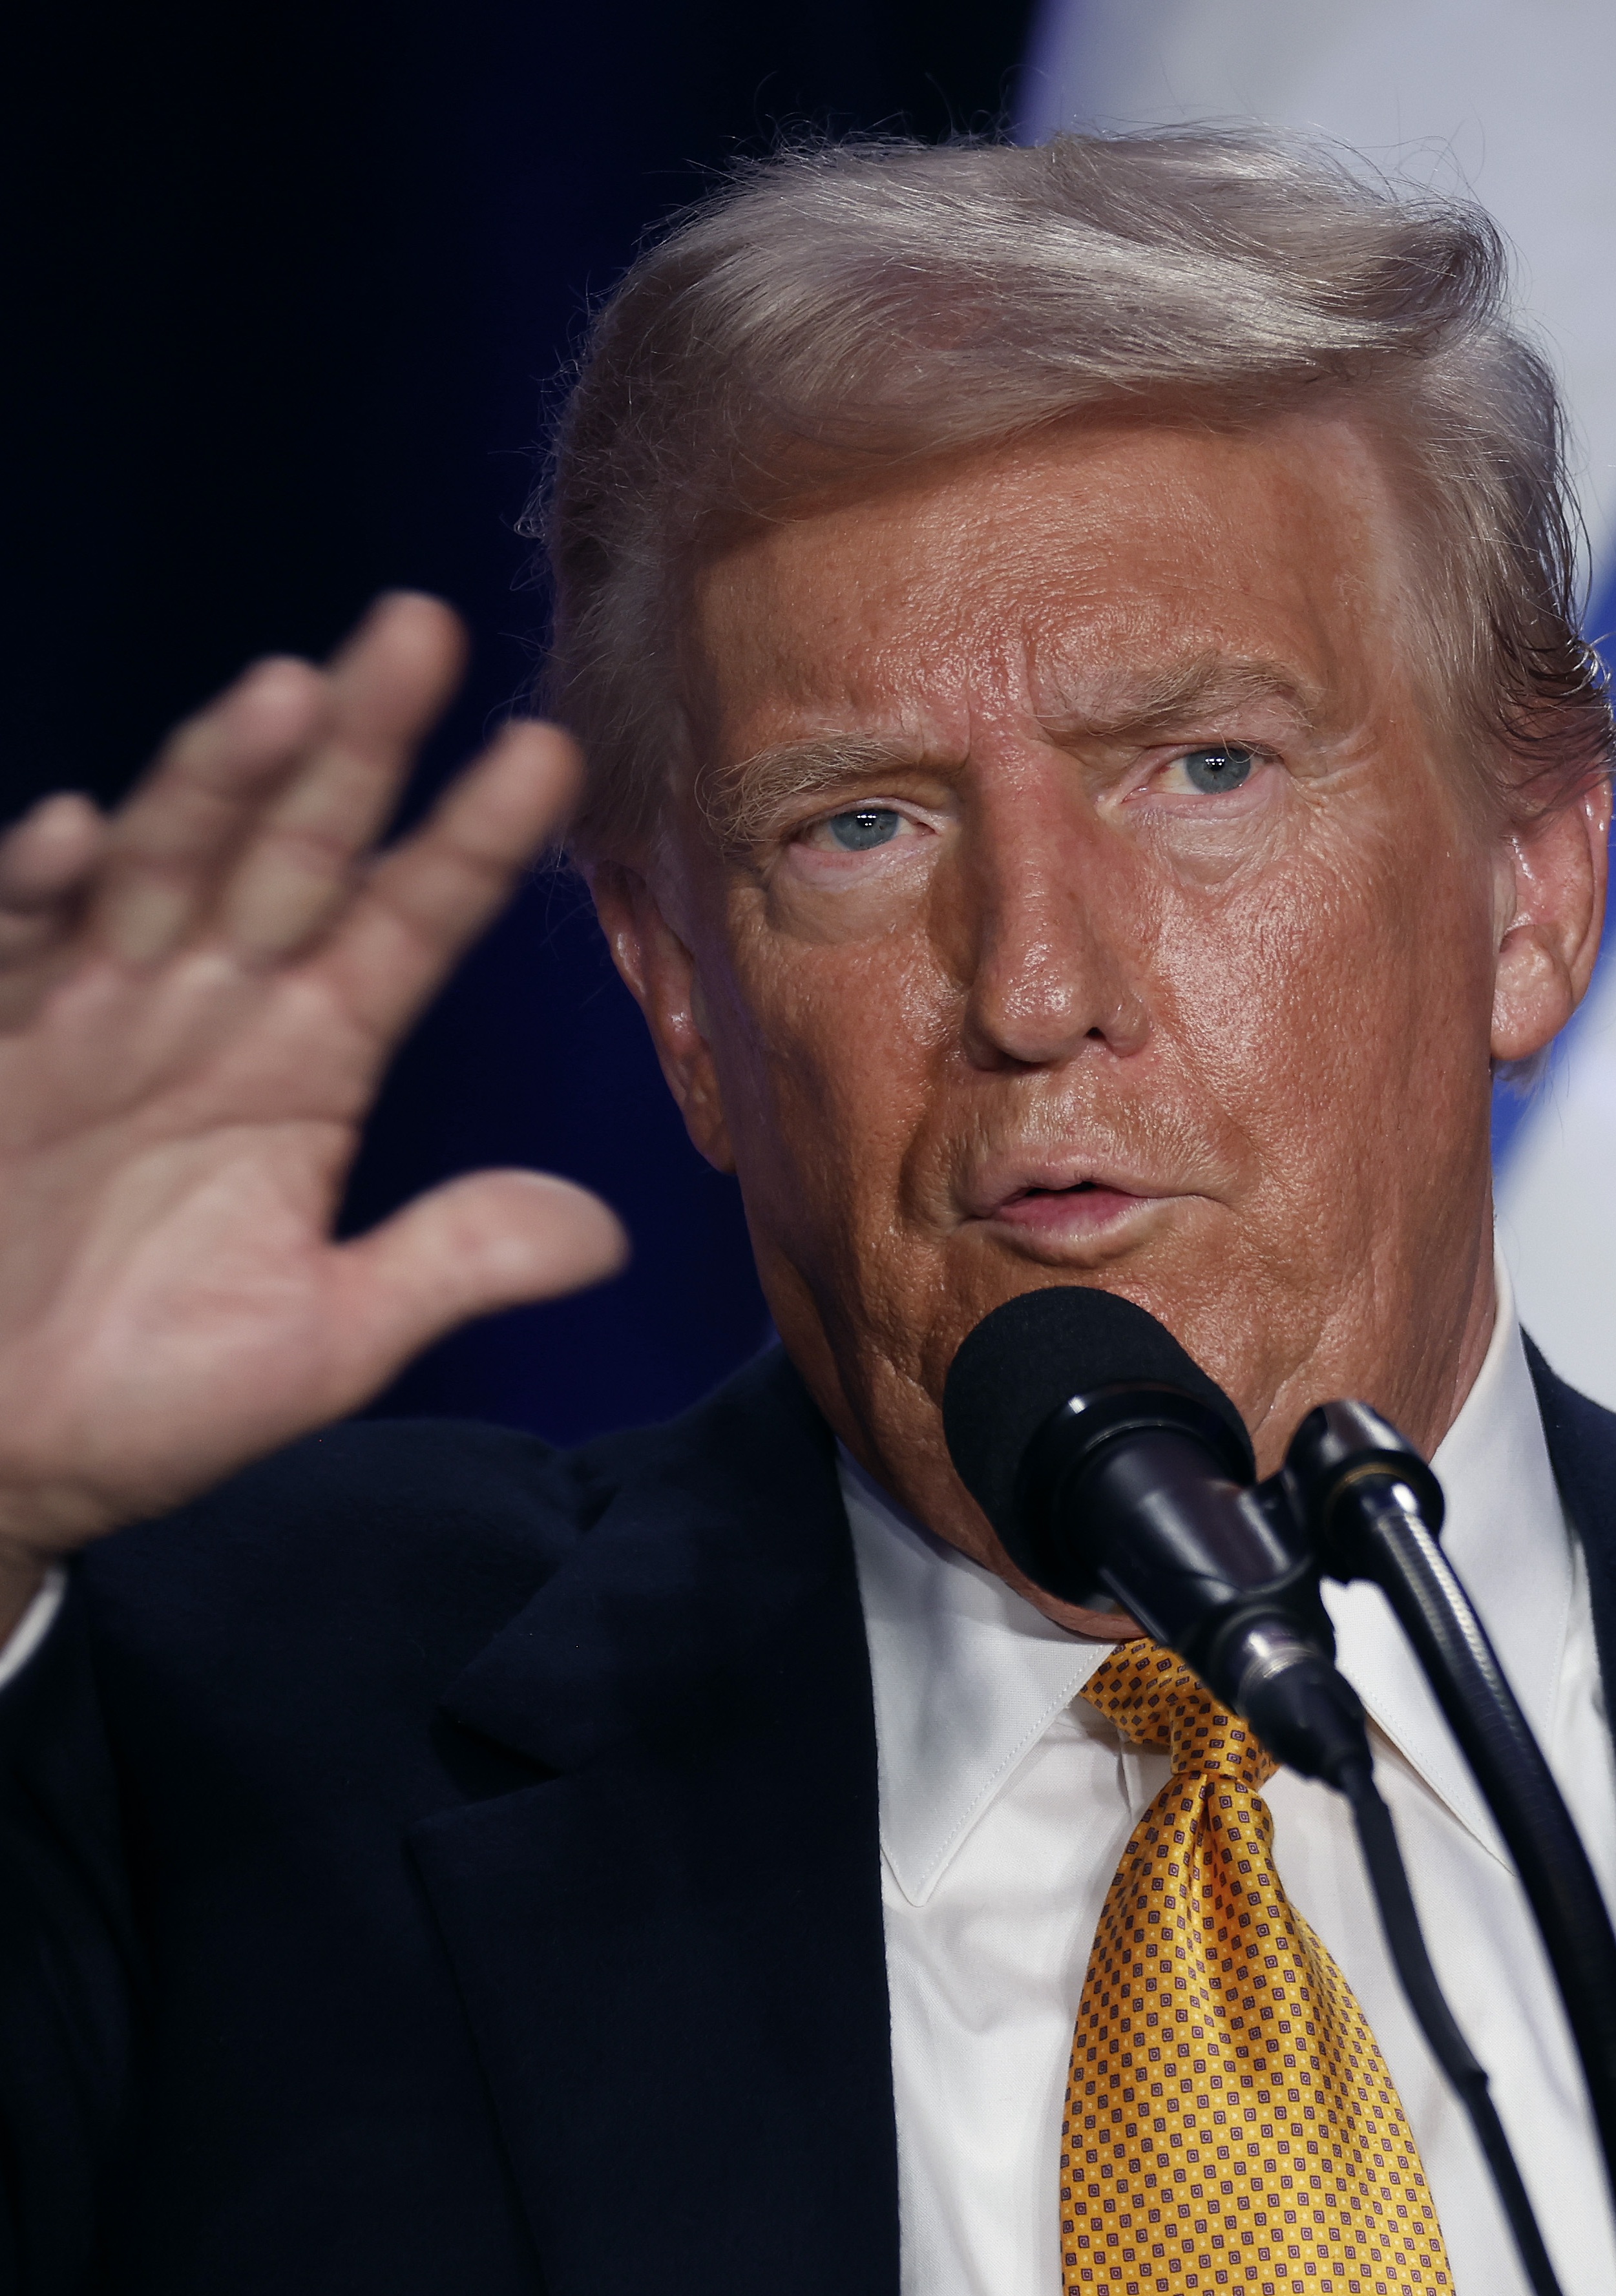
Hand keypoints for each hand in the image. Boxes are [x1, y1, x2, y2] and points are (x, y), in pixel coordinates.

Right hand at [0, 595, 626, 1618]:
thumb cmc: (144, 1400)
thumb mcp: (321, 1342)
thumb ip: (448, 1264)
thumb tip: (607, 1235)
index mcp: (306, 1062)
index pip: (410, 925)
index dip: (475, 841)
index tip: (550, 754)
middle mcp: (206, 1010)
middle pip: (295, 851)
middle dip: (354, 744)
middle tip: (420, 626)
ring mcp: (84, 1016)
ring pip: (163, 866)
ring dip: (216, 780)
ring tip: (283, 693)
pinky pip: (15, 947)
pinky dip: (38, 890)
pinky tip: (81, 829)